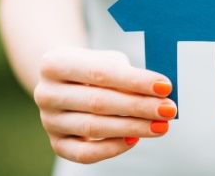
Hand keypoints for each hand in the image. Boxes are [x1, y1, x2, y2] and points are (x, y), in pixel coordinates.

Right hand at [34, 47, 176, 163]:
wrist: (64, 82)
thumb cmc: (92, 68)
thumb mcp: (106, 60)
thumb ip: (127, 74)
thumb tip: (158, 95)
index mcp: (54, 63)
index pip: (101, 73)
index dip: (135, 81)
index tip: (165, 86)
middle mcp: (45, 93)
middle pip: (98, 102)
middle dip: (139, 107)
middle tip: (168, 109)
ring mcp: (48, 121)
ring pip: (94, 128)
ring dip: (133, 128)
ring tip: (160, 126)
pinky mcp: (56, 144)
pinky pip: (85, 154)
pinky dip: (112, 148)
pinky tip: (135, 140)